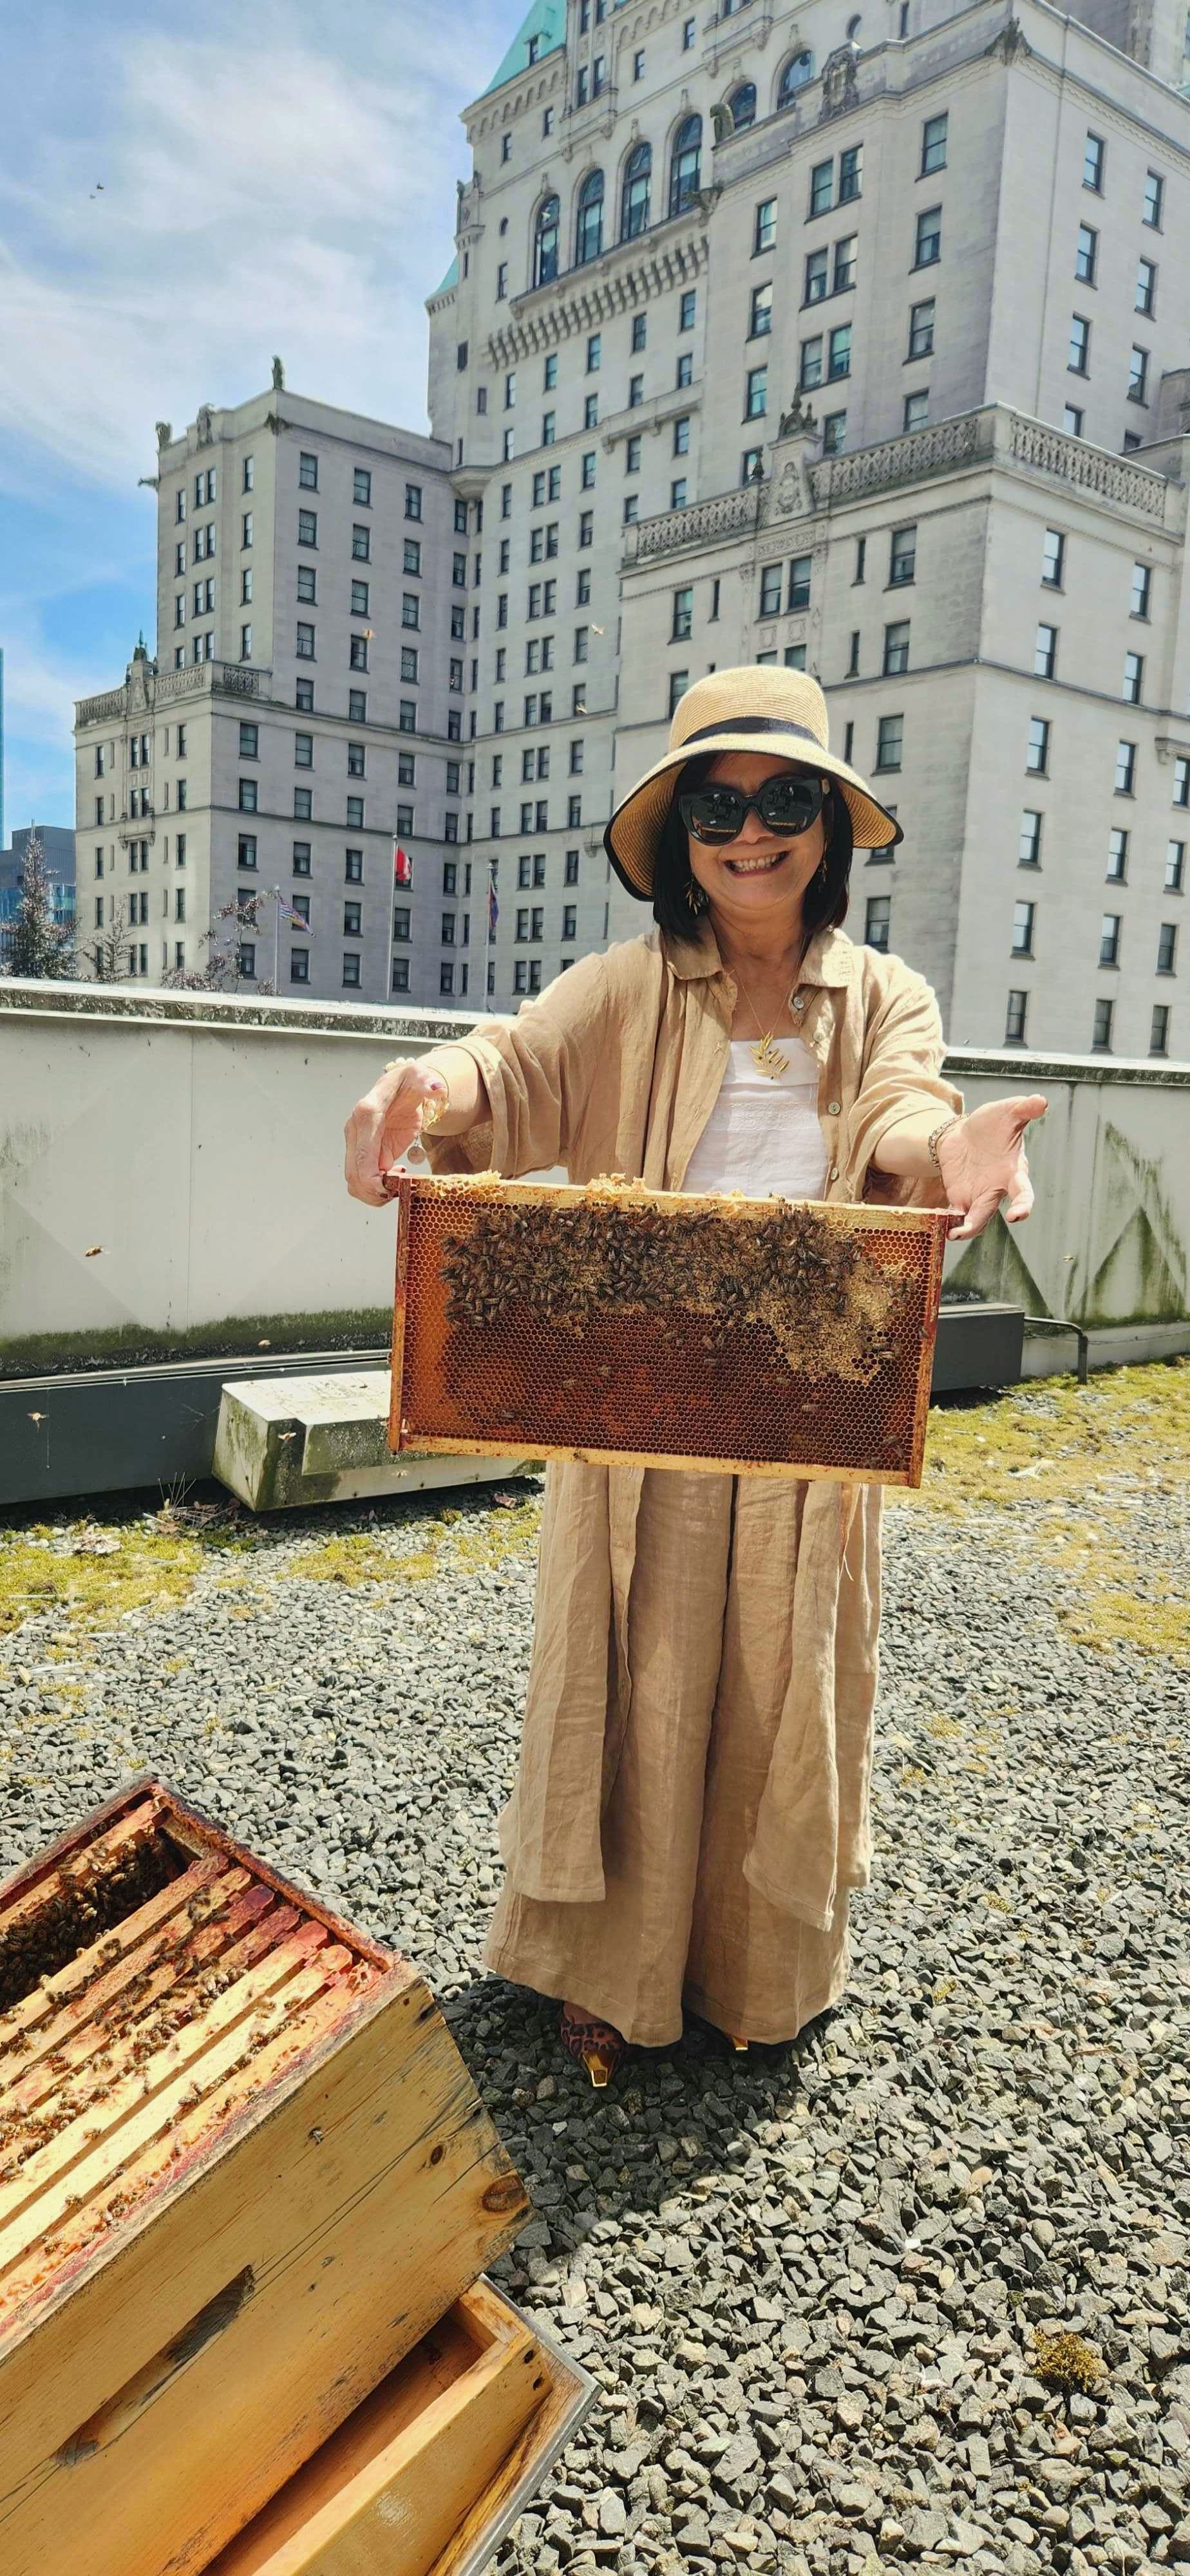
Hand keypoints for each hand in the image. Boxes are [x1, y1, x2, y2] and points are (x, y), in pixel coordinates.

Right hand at [343, 1061, 446, 1206]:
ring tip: (399, 1188)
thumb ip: (427, 1082)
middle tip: (401, 1193)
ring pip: (354, 1180)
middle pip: (354, 1174)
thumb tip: (435, 1090)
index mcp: (367, 1112)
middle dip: (375, 1192)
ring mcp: (355, 1141)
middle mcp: (355, 1128)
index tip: (392, 1190)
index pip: (363, 1155)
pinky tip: (396, 1179)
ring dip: (374, 1194)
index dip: (373, 1179)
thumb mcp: (420, 1077)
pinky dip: (377, 1188)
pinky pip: (362, 1178)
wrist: (402, 1085)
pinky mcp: (362, 1151)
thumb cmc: (410, 1082)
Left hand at [936, 1094, 1046, 1240]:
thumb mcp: (1006, 1111)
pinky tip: (940, 1224)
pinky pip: (957, 1215)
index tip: (1017, 1215)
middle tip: (967, 1230)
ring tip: (953, 1234)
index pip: (1023, 1193)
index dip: (1022, 1206)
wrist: (965, 1132)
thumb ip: (1023, 1109)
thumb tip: (1041, 1101)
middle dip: (980, 1224)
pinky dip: (950, 1220)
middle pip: (992, 1213)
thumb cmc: (992, 1124)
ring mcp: (977, 1196)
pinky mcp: (959, 1197)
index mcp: (1013, 1172)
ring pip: (974, 1220)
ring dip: (965, 1229)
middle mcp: (997, 1189)